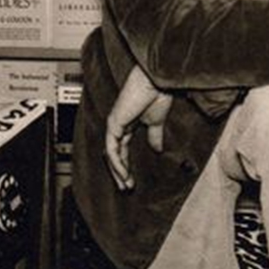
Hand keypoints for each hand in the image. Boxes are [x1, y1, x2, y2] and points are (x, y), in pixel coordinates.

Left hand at [105, 64, 172, 190]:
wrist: (157, 81)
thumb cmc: (158, 93)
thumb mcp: (157, 121)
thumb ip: (154, 135)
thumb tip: (157, 149)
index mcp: (128, 123)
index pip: (122, 149)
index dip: (126, 165)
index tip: (132, 180)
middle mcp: (118, 124)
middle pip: (114, 154)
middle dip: (119, 173)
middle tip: (125, 187)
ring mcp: (114, 123)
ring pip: (111, 154)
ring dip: (117, 172)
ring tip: (124, 185)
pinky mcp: (114, 123)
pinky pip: (112, 148)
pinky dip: (117, 162)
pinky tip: (123, 173)